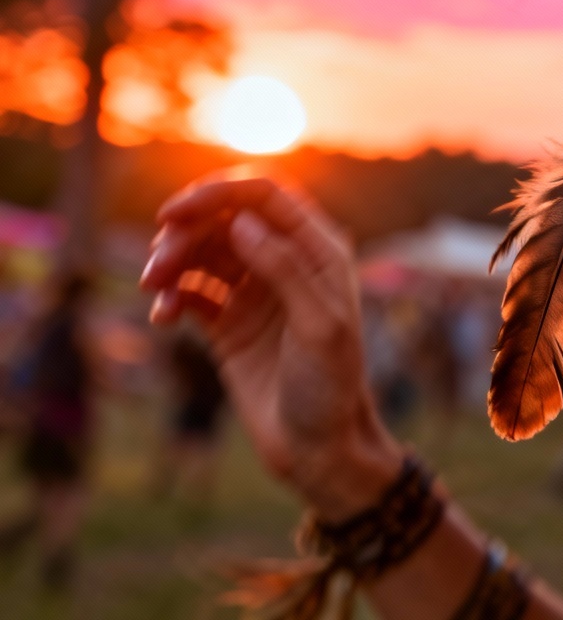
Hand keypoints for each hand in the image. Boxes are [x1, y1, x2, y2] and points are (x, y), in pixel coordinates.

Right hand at [140, 173, 404, 519]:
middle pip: (225, 220)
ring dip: (171, 261)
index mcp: (317, 251)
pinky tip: (163, 318)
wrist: (319, 448)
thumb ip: (284, 268)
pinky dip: (171, 296)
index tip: (172, 214)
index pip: (265, 195)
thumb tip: (242, 221)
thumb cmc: (331, 385)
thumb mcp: (318, 325)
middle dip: (185, 232)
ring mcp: (254, 292)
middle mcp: (285, 263)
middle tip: (157, 267)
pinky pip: (191, 292)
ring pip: (203, 252)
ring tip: (154, 289)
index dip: (218, 193)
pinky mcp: (228, 324)